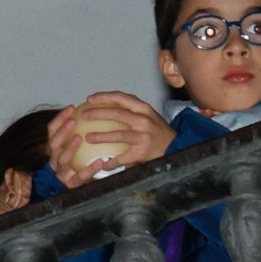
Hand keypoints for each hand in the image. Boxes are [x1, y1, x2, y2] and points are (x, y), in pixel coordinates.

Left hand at [47, 93, 174, 187]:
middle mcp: (144, 120)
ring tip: (88, 137)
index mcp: (144, 108)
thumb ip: (131, 110)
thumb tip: (105, 106)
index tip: (90, 99)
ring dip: (100, 136)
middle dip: (97, 113)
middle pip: (116, 113)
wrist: (176, 147)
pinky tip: (102, 165)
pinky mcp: (143, 151)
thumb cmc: (157, 132)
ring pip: (118, 135)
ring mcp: (144, 136)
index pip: (121, 98)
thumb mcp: (148, 116)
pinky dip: (111, 162)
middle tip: (83, 115)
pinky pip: (123, 157)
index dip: (104, 96)